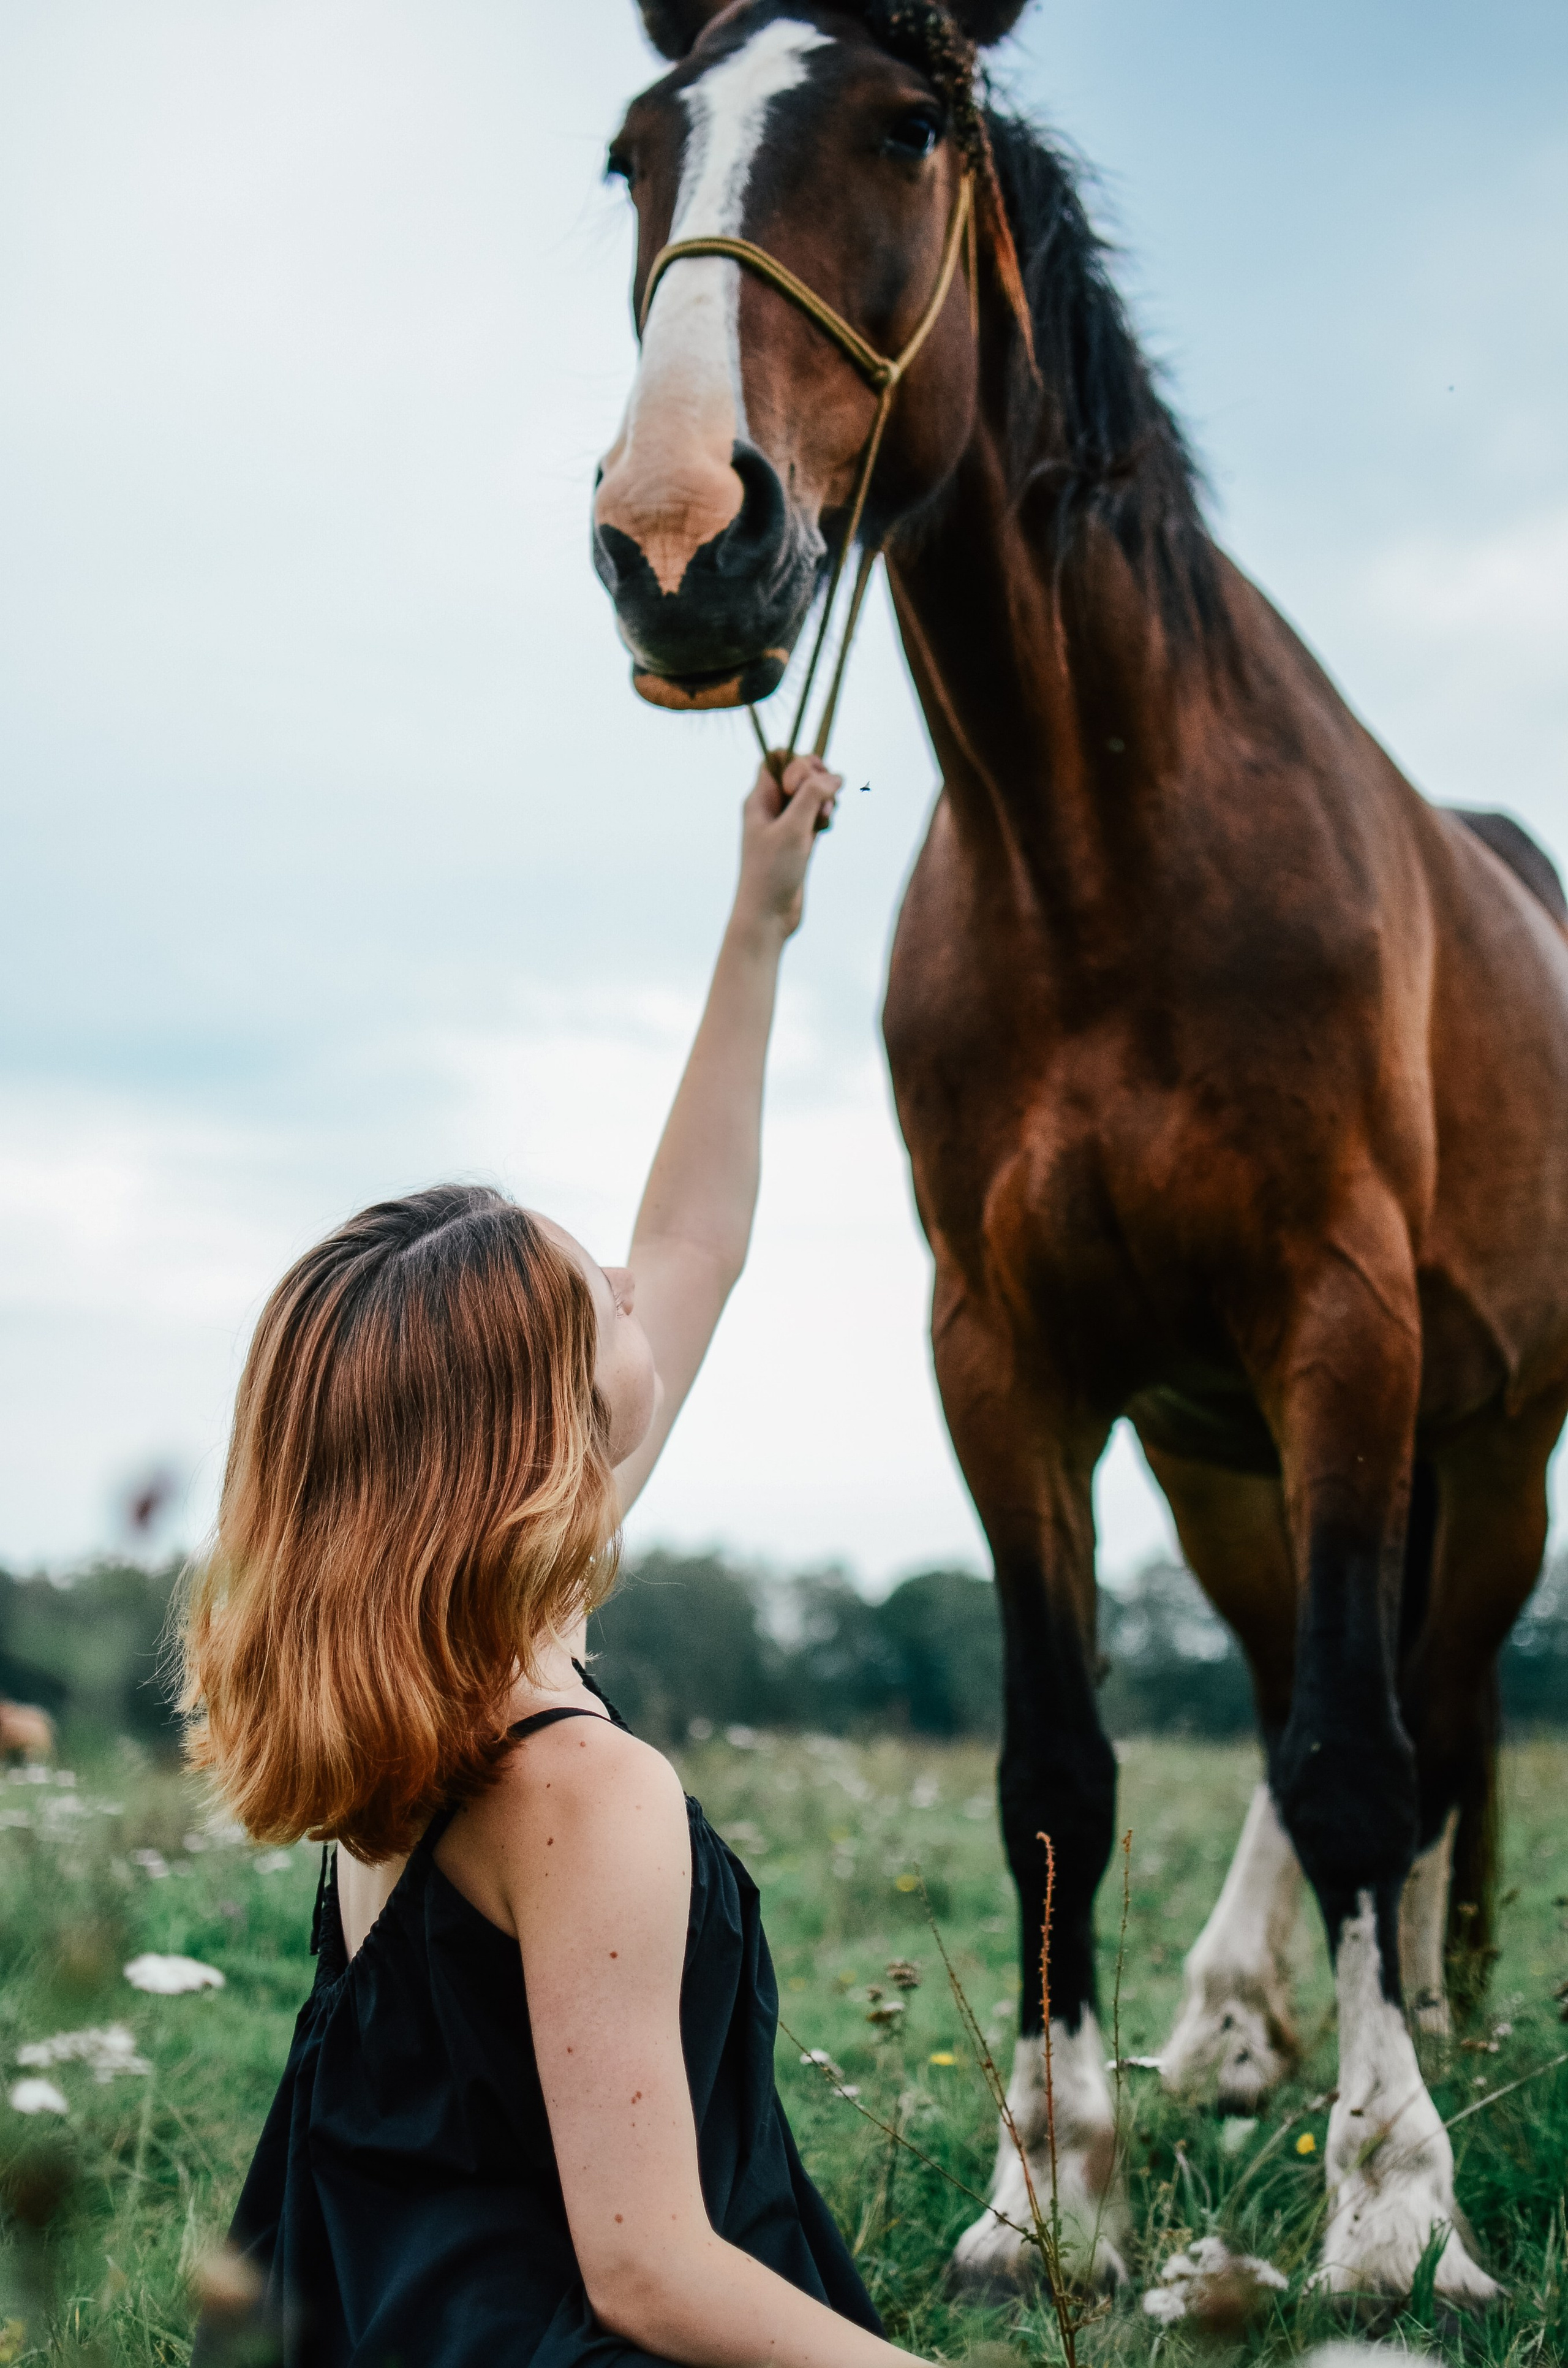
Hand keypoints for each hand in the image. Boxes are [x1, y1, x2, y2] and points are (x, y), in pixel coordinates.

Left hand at [733, 753, 841, 939]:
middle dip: (818, 781)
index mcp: (760, 799)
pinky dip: (824, 817)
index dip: (796, 763)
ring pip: (812, 794)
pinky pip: (815, 815)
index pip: (777, 759)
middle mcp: (771, 807)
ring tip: (823, 821)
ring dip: (824, 800)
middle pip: (800, 772)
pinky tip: (824, 830)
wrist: (767, 916)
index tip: (799, 787)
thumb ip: (812, 795)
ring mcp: (786, 823)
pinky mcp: (799, 840)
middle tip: (819, 803)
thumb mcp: (792, 828)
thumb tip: (835, 775)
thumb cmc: (771, 872)